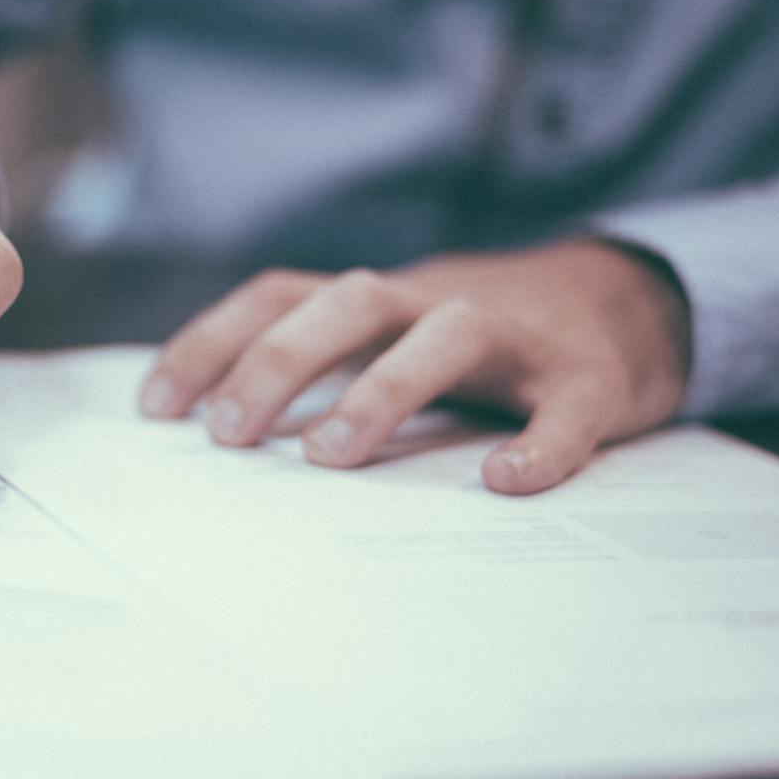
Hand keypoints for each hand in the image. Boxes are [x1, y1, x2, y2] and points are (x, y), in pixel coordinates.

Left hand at [139, 241, 691, 493]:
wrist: (623, 304)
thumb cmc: (476, 340)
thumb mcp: (390, 336)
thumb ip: (325, 366)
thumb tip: (220, 430)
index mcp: (379, 301)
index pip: (279, 296)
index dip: (211, 342)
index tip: (154, 408)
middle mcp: (436, 302)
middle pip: (350, 301)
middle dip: (279, 360)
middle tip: (227, 435)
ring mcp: (517, 335)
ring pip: (448, 333)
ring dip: (382, 388)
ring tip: (328, 456)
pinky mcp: (590, 377)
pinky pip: (569, 407)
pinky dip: (540, 443)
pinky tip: (505, 482)